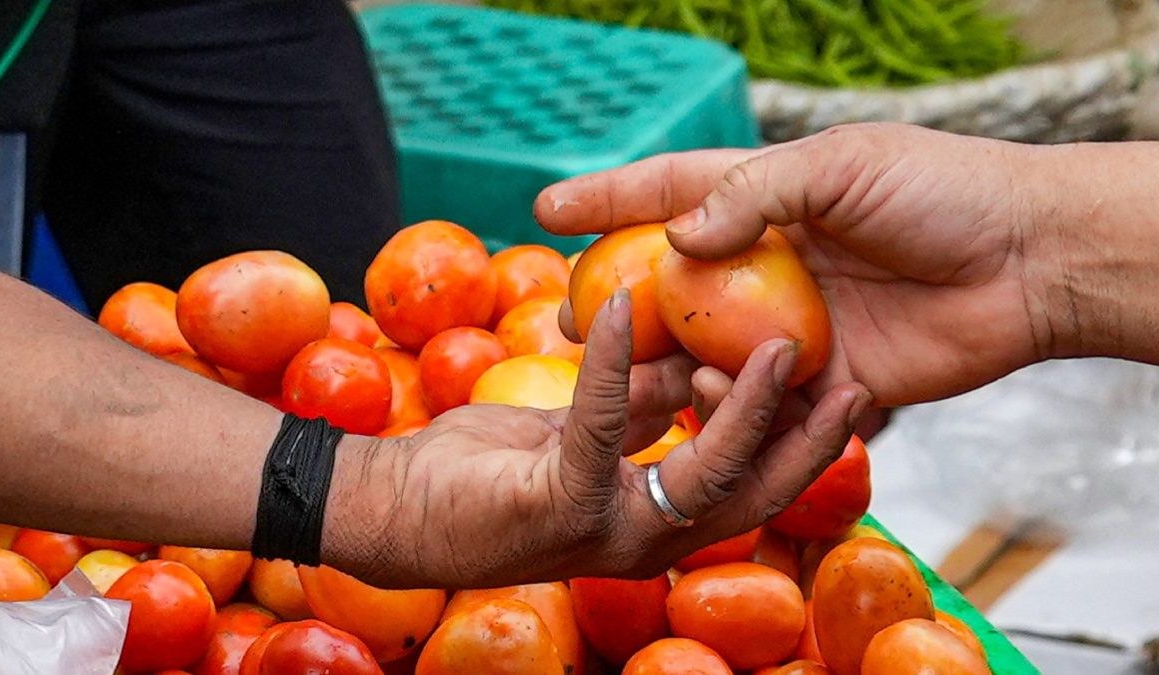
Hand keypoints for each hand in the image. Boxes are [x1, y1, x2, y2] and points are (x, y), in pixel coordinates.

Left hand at [322, 291, 869, 588]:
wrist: (395, 510)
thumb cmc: (483, 472)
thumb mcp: (579, 431)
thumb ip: (638, 409)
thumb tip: (689, 365)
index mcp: (653, 518)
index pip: (750, 487)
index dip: (803, 447)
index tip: (843, 392)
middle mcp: (643, 538)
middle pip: (753, 495)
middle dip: (809, 444)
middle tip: (858, 383)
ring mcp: (604, 530)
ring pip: (703, 472)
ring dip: (743, 407)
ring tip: (779, 345)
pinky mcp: (557, 505)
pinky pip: (601, 424)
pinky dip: (614, 362)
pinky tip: (620, 308)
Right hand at [536, 123, 1061, 410]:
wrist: (1028, 262)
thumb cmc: (939, 192)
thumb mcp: (840, 166)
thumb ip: (753, 195)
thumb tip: (675, 238)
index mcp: (768, 201)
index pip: (669, 193)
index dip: (605, 199)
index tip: (546, 208)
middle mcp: (770, 266)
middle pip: (673, 286)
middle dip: (619, 306)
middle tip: (572, 327)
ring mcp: (792, 325)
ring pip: (707, 352)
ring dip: (668, 366)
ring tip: (639, 377)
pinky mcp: (825, 378)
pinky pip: (761, 399)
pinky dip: (733, 403)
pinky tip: (722, 397)